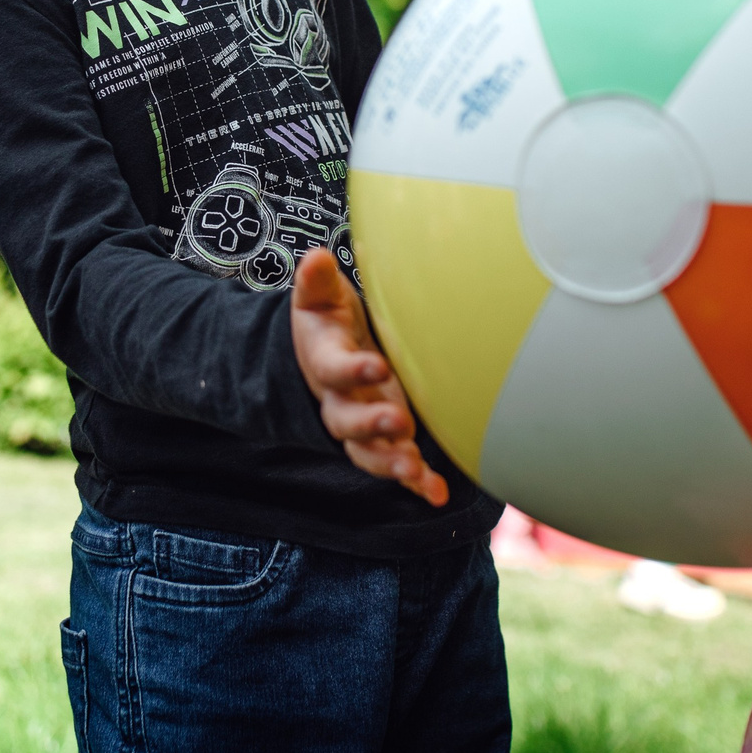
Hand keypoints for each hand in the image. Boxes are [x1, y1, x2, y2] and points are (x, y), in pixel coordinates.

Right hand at [292, 246, 449, 506]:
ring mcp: (362, 424)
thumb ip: (315, 282)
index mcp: (325, 362)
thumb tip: (314, 258)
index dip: (351, 370)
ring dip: (391, 463)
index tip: (376, 366)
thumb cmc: (329, 320)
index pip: (333, 369)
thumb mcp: (319, 297)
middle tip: (398, 423)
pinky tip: (436, 494)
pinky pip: (397, 467)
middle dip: (371, 425)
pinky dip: (416, 484)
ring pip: (368, 452)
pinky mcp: (385, 440)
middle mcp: (341, 400)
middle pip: (347, 422)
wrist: (322, 356)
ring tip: (414, 470)